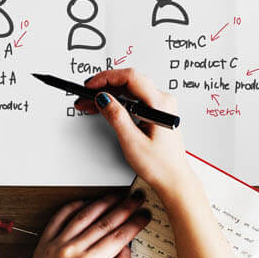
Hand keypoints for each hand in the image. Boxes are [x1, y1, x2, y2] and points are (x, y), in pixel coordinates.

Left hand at [6, 193, 151, 257]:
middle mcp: (72, 250)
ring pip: (83, 215)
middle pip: (104, 222)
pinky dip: (73, 207)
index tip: (144, 216)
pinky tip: (85, 203)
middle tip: (136, 199)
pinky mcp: (44, 242)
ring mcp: (57, 244)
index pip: (119, 236)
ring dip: (102, 203)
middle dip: (124, 208)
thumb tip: (127, 247)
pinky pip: (59, 217)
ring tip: (115, 197)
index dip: (135, 224)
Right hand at [76, 68, 194, 201]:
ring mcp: (160, 106)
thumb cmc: (160, 166)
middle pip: (129, 82)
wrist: (173, 180)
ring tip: (89, 103)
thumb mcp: (132, 142)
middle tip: (85, 96)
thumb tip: (103, 98)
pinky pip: (134, 99)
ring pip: (130, 90)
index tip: (90, 86)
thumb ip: (116, 116)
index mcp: (160, 104)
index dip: (106, 78)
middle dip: (104, 86)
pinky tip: (104, 107)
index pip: (130, 78)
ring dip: (109, 94)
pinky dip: (117, 101)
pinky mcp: (155, 112)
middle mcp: (162, 101)